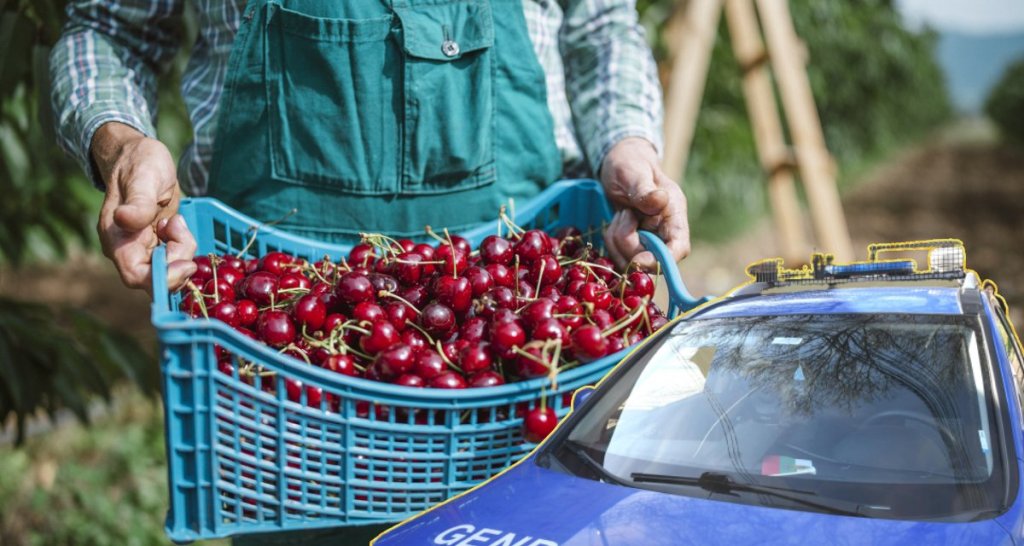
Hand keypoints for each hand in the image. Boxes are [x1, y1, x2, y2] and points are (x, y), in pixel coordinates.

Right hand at [92, 122, 196, 292]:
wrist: (140, 156)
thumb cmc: (138, 163)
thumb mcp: (143, 177)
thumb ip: (138, 202)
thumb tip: (125, 220)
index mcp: (117, 239)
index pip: (136, 276)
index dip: (163, 278)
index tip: (186, 264)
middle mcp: (127, 249)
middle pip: (158, 277)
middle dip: (178, 260)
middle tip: (180, 229)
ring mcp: (142, 248)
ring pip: (170, 268)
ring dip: (182, 248)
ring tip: (176, 219)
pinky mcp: (156, 245)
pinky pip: (175, 258)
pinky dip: (183, 245)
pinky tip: (176, 222)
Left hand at [599, 137, 690, 269]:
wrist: (619, 164)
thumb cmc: (630, 164)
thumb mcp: (634, 173)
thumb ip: (645, 190)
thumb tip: (660, 200)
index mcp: (674, 214)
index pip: (679, 248)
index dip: (661, 260)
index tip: (639, 258)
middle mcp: (664, 231)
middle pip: (651, 260)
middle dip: (629, 245)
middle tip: (624, 215)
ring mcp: (649, 239)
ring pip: (631, 261)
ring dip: (617, 241)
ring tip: (620, 214)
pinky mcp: (634, 244)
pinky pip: (619, 255)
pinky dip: (611, 241)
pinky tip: (616, 221)